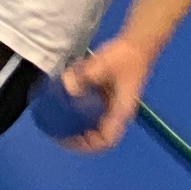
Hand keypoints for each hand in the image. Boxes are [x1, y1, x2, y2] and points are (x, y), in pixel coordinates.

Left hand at [53, 39, 149, 153]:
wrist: (135, 44)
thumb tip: (67, 85)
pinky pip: (88, 111)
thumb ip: (86, 74)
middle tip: (56, 132)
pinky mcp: (103, 97)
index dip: (88, 145)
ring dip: (75, 127)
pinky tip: (61, 105)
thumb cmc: (125, 56)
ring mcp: (109, 105)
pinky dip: (75, 113)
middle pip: (96, 136)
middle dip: (76, 138)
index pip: (106, 139)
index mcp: (120, 111)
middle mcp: (114, 113)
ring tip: (55, 123)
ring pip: (91, 125)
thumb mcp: (104, 63)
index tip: (70, 140)